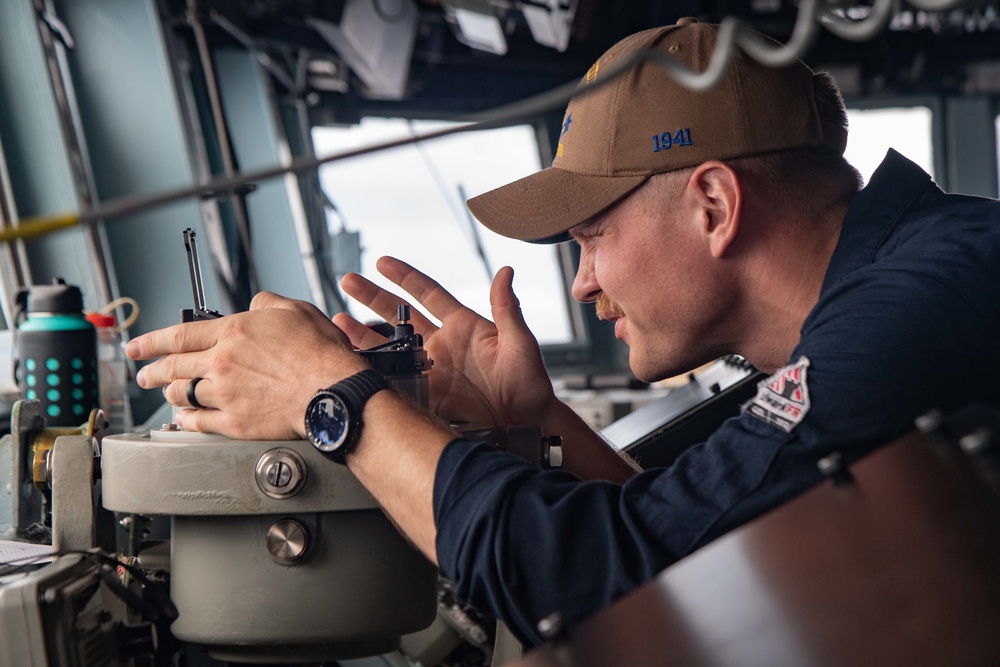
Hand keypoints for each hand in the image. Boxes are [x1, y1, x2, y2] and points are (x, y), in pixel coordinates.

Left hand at [127, 292, 368, 439]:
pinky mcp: (235, 422)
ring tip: (165, 394)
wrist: (333, 393)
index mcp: (233, 333)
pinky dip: (187, 419)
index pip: (180, 334)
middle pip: (173, 366)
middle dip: (151, 370)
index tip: (138, 346)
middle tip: (143, 374)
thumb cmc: (321, 354)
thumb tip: (255, 303)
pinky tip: (185, 417)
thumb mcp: (297, 311)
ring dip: (169, 393)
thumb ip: (268, 303)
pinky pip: (199, 421)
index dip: (152, 340)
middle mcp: (222, 363)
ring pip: (183, 394)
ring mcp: (225, 394)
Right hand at [334, 256, 556, 431]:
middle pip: (399, 315)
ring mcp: (430, 371)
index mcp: (463, 326)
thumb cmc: (531, 386)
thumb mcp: (520, 344)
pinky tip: (351, 363)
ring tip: (336, 322)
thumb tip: (506, 272)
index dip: (405, 277)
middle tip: (348, 281)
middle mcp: (441, 345)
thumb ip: (507, 310)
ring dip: (362, 334)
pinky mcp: (425, 396)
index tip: (382, 262)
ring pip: (389, 347)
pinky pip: (392, 381)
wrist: (526, 426)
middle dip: (372, 297)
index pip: (428, 294)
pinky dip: (370, 372)